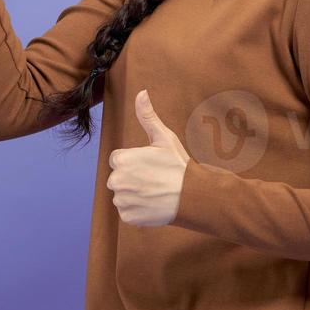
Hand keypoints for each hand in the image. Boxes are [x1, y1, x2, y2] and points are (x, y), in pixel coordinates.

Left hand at [107, 90, 189, 226]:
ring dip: (134, 194)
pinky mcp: (128, 217)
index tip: (150, 165)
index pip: (119, 159)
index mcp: (122, 160)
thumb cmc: (178, 165)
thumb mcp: (164, 138)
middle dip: (132, 178)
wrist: (192, 196)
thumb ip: (147, 116)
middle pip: (118, 178)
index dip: (135, 161)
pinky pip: (127, 211)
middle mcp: (117, 181)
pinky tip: (152, 204)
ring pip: (122, 195)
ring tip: (154, 191)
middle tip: (153, 179)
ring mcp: (122, 201)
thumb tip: (141, 92)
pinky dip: (137, 209)